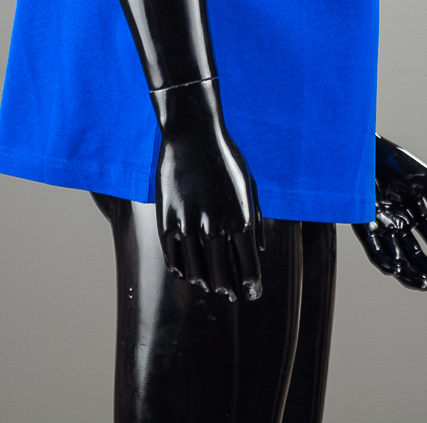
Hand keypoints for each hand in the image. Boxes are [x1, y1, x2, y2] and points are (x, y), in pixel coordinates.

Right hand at [152, 79, 264, 301]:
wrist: (193, 132)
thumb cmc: (226, 157)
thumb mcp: (250, 186)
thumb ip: (256, 219)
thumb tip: (259, 249)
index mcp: (242, 221)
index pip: (250, 272)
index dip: (252, 288)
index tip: (252, 293)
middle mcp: (216, 229)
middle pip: (223, 279)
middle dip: (229, 290)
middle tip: (232, 294)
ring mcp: (189, 227)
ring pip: (196, 274)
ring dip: (205, 283)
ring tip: (210, 285)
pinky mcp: (167, 221)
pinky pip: (173, 260)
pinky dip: (182, 271)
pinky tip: (187, 271)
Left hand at [352, 134, 426, 290]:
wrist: (370, 149)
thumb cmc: (398, 161)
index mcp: (415, 213)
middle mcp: (399, 223)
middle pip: (416, 255)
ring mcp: (382, 226)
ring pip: (398, 259)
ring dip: (410, 273)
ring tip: (424, 283)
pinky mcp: (365, 225)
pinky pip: (375, 250)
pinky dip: (384, 262)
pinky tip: (397, 270)